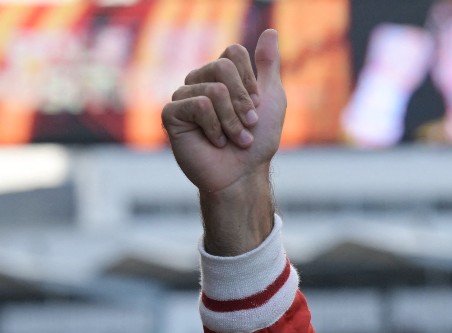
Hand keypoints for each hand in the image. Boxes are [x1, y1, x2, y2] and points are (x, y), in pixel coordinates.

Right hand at [162, 29, 285, 254]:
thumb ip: (268, 65)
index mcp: (220, 75)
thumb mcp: (272, 99)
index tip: (257, 106)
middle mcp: (199, 81)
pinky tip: (214, 142)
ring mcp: (183, 97)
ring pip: (214, 89)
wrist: (244, 174)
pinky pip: (198, 105)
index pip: (233, 53)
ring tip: (235, 139)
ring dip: (233, 120)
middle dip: (244, 102)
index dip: (251, 82)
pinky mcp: (172, 115)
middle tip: (249, 125)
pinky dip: (215, 127)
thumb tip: (272, 31)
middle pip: (223, 68)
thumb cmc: (258, 140)